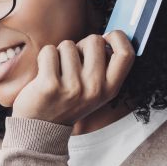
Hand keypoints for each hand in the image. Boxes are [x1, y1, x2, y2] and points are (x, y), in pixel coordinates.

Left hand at [11, 30, 134, 124]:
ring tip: (56, 74)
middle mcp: (94, 89)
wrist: (40, 129)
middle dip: (80, 45)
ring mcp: (73, 88)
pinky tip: (44, 74)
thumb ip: (103, 68)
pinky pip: (49, 51)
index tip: (107, 36)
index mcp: (109, 89)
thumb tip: (106, 36)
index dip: (118, 38)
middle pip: (94, 41)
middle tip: (72, 62)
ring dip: (60, 54)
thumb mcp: (93, 92)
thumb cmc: (66, 102)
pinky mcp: (50, 85)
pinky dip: (44, 57)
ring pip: (68, 45)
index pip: (126, 54)